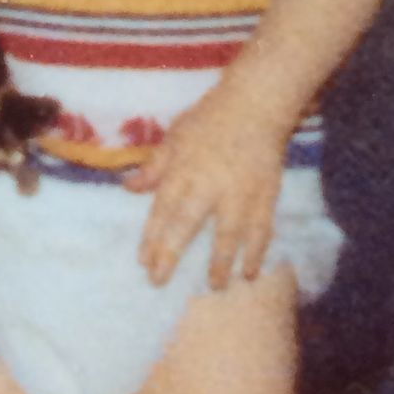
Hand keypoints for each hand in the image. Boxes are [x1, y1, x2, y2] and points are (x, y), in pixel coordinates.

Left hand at [125, 88, 289, 289]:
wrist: (256, 106)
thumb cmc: (210, 120)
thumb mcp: (175, 137)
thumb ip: (154, 167)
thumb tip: (128, 188)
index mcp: (184, 170)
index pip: (162, 209)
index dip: (151, 236)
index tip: (143, 261)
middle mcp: (209, 185)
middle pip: (187, 225)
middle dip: (171, 254)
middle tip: (159, 282)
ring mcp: (240, 194)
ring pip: (228, 234)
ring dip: (220, 263)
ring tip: (215, 287)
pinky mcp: (265, 197)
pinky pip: (261, 230)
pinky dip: (257, 253)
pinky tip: (250, 273)